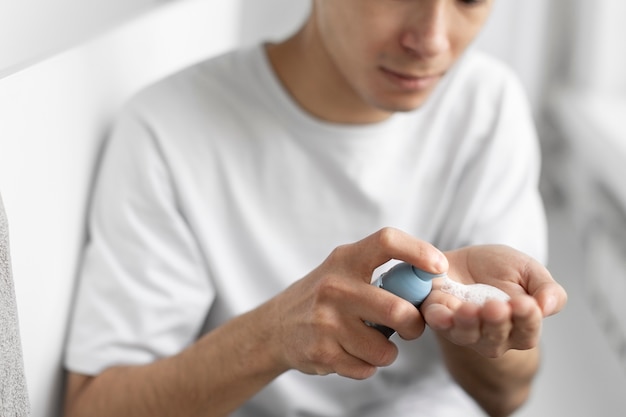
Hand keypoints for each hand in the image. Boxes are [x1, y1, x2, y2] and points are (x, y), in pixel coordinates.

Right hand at [266, 228, 447, 379]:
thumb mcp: (343, 270)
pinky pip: (366, 368)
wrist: (276, 326)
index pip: (386, 242)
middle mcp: (335, 287)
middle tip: (412, 327)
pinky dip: (367, 365)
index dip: (419, 251)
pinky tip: (351, 352)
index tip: (439, 266)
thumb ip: (378, 272)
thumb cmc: (323, 296)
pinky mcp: (321, 352)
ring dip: (387, 351)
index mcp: (345, 260)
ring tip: (372, 342)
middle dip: (414, 326)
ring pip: (385, 349)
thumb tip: (429, 282)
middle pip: (397, 310)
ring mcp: (326, 321)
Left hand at [421, 245, 566, 357]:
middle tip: (495, 307)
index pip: (527, 331)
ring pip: (466, 335)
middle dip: (495, 322)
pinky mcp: (439, 319)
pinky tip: (440, 309)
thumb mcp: (529, 271)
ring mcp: (464, 331)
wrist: (465, 261)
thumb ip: (547, 289)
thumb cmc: (501, 269)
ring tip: (468, 310)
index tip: (524, 304)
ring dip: (467, 324)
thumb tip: (547, 306)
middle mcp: (492, 336)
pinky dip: (439, 318)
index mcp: (520, 326)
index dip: (527, 319)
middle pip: (496, 338)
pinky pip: (438, 324)